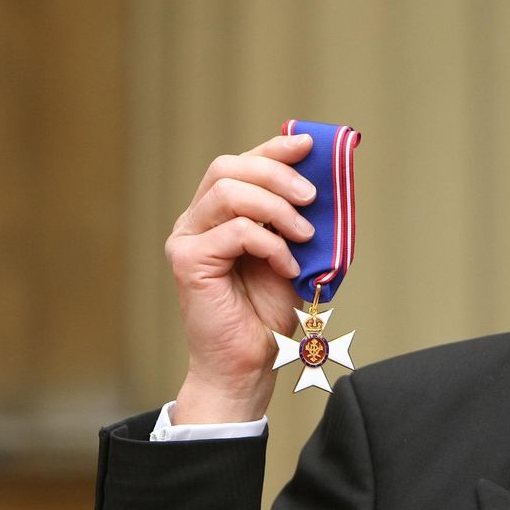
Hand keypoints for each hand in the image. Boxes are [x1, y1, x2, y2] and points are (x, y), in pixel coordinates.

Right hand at [165, 134, 317, 422]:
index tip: (309, 147)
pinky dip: (271, 245)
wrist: (250, 363)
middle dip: (276, 174)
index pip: (240, 164)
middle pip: (228, 167)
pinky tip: (288, 267)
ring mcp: (187, 239)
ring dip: (277, 208)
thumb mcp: (293, 253)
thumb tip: (323, 181)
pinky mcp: (188, 261)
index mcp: (219, 214)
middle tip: (312, 197)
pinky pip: (235, 232)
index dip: (274, 149)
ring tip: (303, 235)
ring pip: (228, 193)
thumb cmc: (269, 311)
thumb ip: (298, 218)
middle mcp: (196, 221)